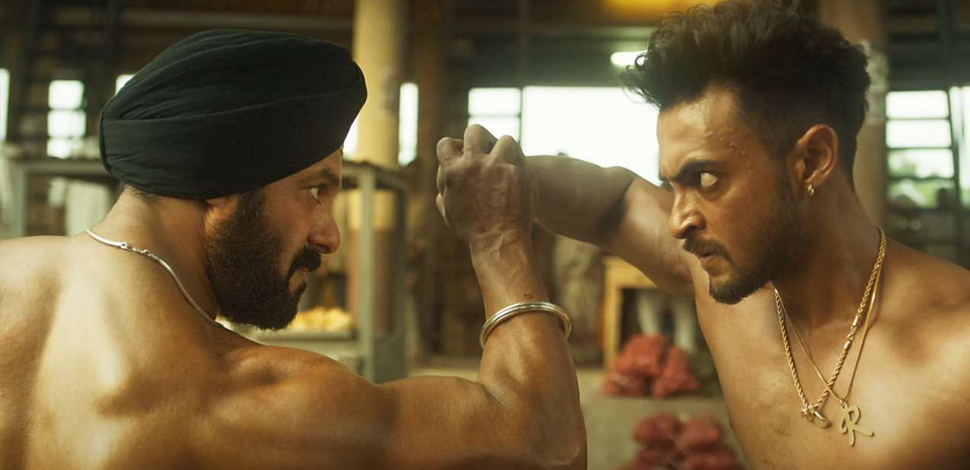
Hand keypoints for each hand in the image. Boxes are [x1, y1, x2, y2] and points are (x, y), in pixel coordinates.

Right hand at [436, 125, 536, 248]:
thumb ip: (445, 195)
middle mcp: (472, 163)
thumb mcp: (451, 213)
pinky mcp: (515, 170)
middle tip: (488, 151)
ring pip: (504, 139)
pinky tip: (522, 174)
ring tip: (509, 163)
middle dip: (481, 138)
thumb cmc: (473, 231)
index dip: (455, 146)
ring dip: (507, 150)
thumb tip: (441, 188)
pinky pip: (520, 157)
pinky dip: (521, 163)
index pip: (446, 144)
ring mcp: (495, 165)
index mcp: (451, 172)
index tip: (463, 154)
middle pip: (475, 131)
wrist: (498, 242)